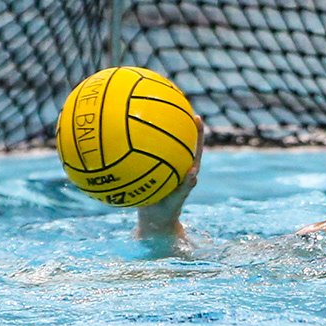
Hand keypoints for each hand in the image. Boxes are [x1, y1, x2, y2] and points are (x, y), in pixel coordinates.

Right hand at [137, 119, 202, 240]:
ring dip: (160, 131)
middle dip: (179, 123)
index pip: (195, 146)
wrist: (154, 219)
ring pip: (162, 146)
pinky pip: (147, 155)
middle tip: (177, 106)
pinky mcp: (150, 170)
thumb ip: (185, 187)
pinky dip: (141, 146)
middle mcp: (176, 164)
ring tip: (152, 113)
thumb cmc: (169, 210)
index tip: (197, 117)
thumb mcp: (177, 199)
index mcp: (187, 168)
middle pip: (179, 140)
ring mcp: (163, 166)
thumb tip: (194, 173)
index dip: (197, 132)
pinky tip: (128, 137)